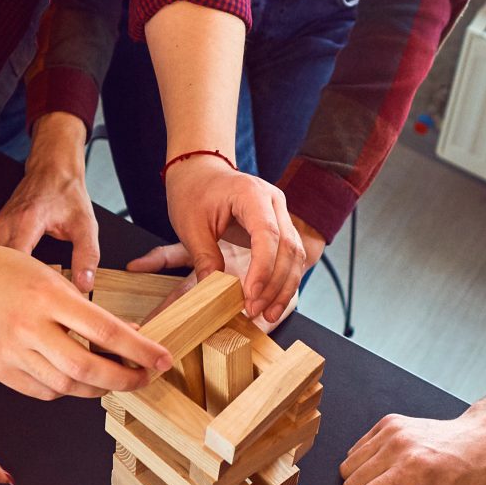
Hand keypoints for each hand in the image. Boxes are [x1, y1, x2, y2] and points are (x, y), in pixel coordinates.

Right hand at [0, 117, 100, 292]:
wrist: (52, 169)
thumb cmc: (67, 194)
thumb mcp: (85, 224)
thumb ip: (87, 255)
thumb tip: (84, 285)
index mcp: (27, 222)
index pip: (15, 265)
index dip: (22, 289)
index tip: (33, 306)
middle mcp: (5, 224)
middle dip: (9, 291)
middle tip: (24, 312)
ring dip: (1, 281)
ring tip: (14, 301)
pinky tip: (9, 284)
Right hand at [0, 239, 171, 399]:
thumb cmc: (10, 272)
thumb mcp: (55, 280)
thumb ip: (90, 312)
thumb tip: (130, 338)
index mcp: (47, 297)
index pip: (105, 331)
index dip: (139, 350)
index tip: (162, 359)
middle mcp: (27, 326)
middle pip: (86, 367)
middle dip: (123, 378)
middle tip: (144, 377)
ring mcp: (10, 351)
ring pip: (66, 385)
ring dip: (97, 387)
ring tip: (113, 378)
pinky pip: (42, 391)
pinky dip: (66, 389)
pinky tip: (77, 378)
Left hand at [162, 154, 301, 324]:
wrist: (200, 170)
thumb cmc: (192, 192)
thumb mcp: (190, 225)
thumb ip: (204, 257)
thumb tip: (213, 292)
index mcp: (252, 194)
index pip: (268, 235)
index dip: (263, 269)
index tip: (250, 295)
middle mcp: (274, 202)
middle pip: (288, 248)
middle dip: (275, 285)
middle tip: (255, 311)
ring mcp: (281, 213)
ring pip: (295, 255)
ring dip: (284, 287)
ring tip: (268, 314)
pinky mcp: (280, 227)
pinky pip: (290, 257)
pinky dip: (283, 281)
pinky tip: (273, 302)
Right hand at [335, 411, 485, 484]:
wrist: (484, 440)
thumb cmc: (471, 478)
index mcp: (412, 468)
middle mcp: (396, 445)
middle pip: (351, 484)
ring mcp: (390, 430)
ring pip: (348, 466)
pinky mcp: (388, 422)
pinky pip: (357, 450)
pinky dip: (364, 467)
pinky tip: (388, 474)